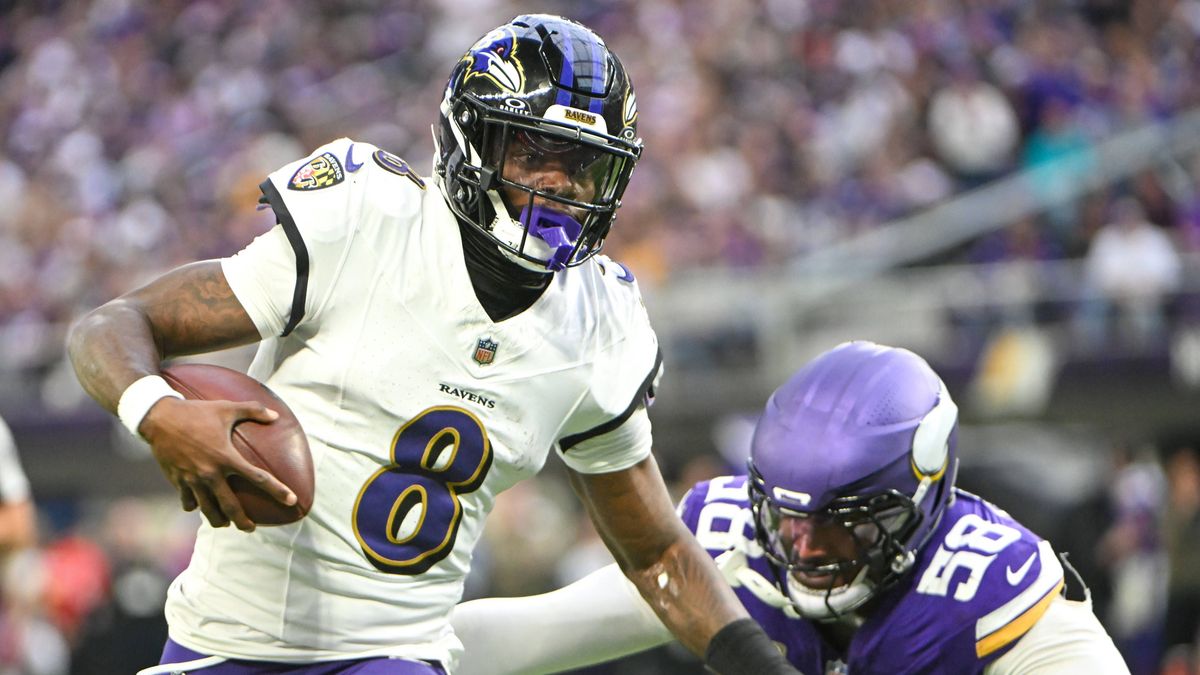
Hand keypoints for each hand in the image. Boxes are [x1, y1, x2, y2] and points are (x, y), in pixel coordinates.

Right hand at [139, 397, 296, 530]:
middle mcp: (211, 473)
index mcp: (227, 457)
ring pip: (208, 510)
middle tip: (251, 528)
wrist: (159, 418)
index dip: (277, 490)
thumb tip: (276, 415)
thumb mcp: (226, 408)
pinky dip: (195, 506)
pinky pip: (188, 501)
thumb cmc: (196, 412)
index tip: (291, 500)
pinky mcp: (177, 481)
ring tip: (226, 524)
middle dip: (243, 522)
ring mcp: (193, 480)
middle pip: (231, 507)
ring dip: (218, 520)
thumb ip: (253, 410)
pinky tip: (199, 507)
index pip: (258, 478)